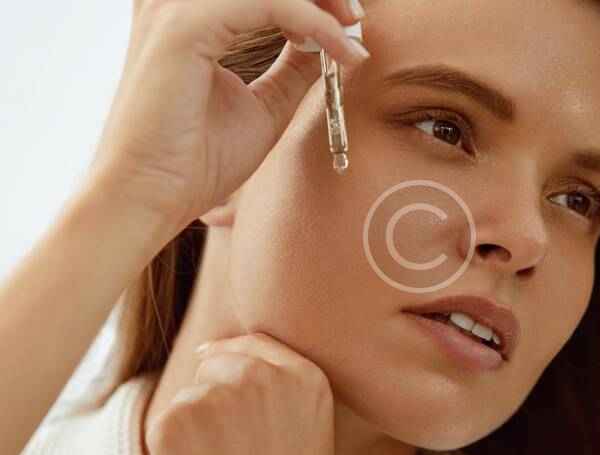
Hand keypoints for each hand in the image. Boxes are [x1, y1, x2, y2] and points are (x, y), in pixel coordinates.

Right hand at [89, 0, 368, 230]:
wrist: (152, 198)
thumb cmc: (197, 161)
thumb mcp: (265, 106)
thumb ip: (294, 68)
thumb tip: (329, 40)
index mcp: (190, 18)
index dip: (313, 0)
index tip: (351, 24)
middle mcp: (177, 4)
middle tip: (356, 19)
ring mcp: (176, 9)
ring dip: (320, 1)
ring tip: (351, 31)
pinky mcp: (184, 26)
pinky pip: (268, 3)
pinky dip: (313, 22)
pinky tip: (338, 49)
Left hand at [145, 333, 335, 454]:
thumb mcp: (307, 429)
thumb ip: (281, 386)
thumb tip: (213, 353)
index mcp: (307, 379)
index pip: (256, 344)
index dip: (230, 354)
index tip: (213, 365)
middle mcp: (264, 377)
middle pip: (216, 364)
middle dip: (211, 395)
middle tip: (227, 447)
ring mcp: (220, 395)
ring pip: (189, 395)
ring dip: (192, 426)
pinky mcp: (178, 418)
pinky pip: (164, 421)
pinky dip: (169, 448)